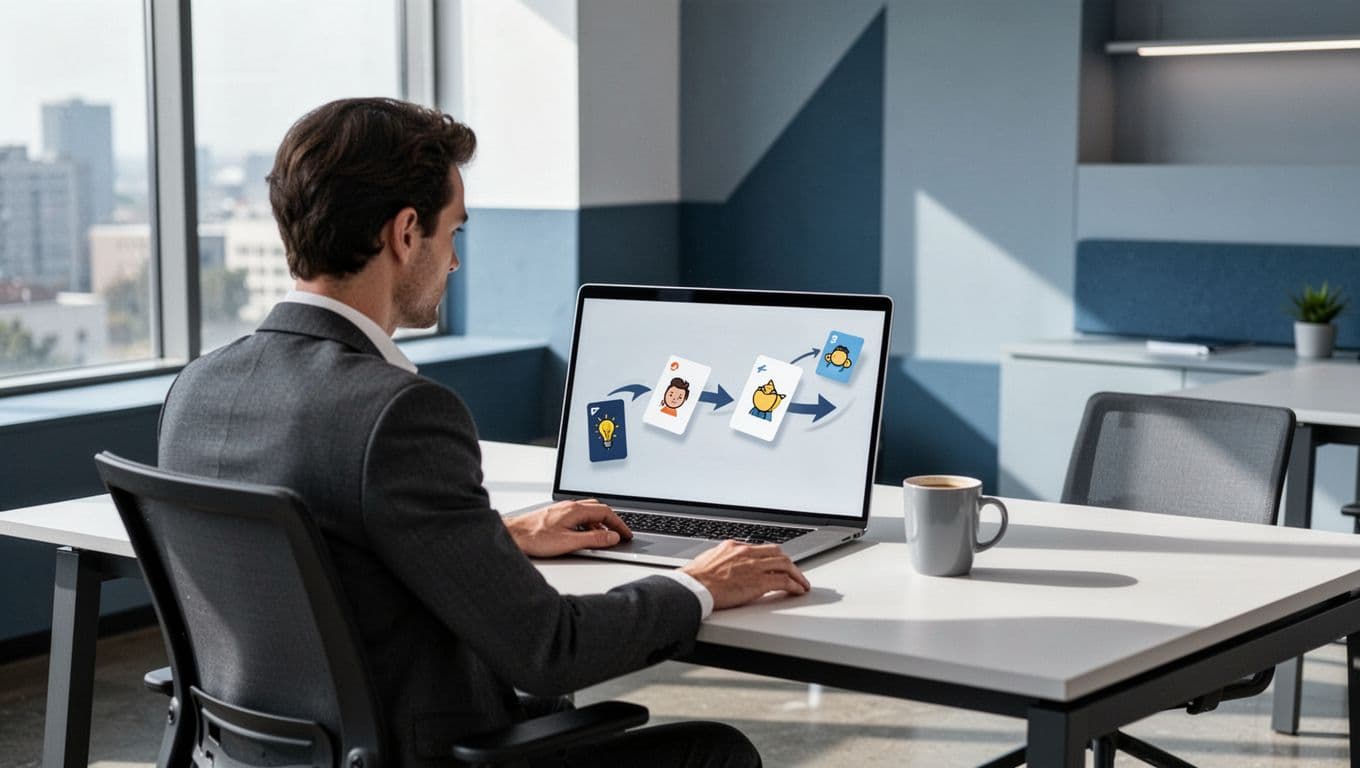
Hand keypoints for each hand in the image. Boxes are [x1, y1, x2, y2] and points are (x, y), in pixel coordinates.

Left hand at [505, 499, 631, 557]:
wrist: (512, 535)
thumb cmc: (535, 538)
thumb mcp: (569, 542)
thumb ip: (594, 540)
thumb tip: (613, 538)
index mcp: (576, 510)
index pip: (606, 512)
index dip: (619, 524)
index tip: (626, 534)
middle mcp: (569, 506)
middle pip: (598, 509)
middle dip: (612, 521)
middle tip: (619, 534)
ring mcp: (562, 509)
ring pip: (588, 512)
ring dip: (599, 524)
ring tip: (604, 538)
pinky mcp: (555, 515)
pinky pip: (578, 516)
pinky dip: (587, 525)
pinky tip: (584, 535)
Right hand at [681, 540, 810, 609]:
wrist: (693, 587)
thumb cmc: (695, 579)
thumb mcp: (709, 560)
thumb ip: (722, 559)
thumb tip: (725, 565)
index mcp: (734, 547)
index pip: (761, 548)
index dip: (773, 557)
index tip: (778, 564)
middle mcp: (747, 553)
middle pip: (777, 553)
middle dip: (789, 563)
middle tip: (795, 573)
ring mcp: (754, 567)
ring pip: (785, 565)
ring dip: (797, 574)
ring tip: (802, 583)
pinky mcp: (758, 582)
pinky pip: (784, 581)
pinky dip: (794, 585)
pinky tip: (798, 590)